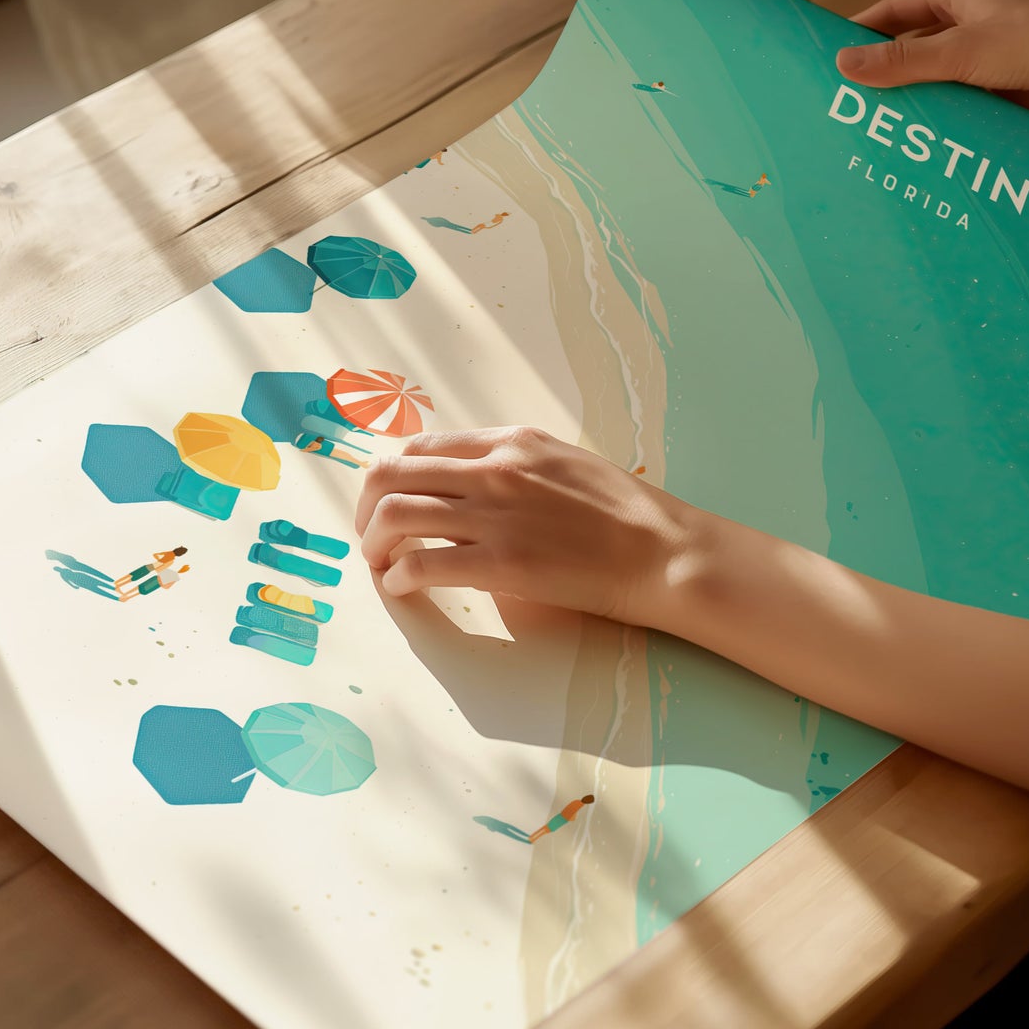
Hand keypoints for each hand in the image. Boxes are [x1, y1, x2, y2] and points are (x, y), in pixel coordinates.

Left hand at [354, 427, 692, 624]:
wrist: (662, 551)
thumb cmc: (622, 512)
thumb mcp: (562, 463)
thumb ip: (511, 466)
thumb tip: (468, 485)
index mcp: (508, 441)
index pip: (420, 446)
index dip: (391, 477)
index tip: (387, 503)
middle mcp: (493, 469)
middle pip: (392, 474)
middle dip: (366, 508)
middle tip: (370, 537)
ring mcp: (494, 515)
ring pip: (395, 514)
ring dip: (374, 543)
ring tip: (381, 565)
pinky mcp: (501, 563)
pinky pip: (422, 563)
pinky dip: (399, 576)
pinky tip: (403, 588)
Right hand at [836, 0, 1028, 113]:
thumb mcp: (958, 51)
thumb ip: (901, 61)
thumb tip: (842, 63)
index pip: (898, 9)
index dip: (864, 27)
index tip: (833, 48)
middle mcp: (973, 22)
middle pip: (915, 44)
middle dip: (886, 67)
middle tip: (849, 94)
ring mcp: (989, 55)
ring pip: (938, 76)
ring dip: (915, 96)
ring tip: (878, 123)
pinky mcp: (1004, 85)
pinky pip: (962, 99)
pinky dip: (943, 115)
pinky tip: (923, 137)